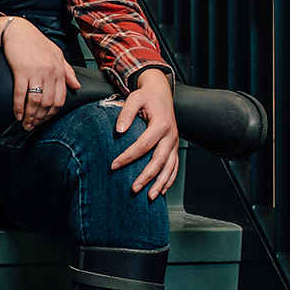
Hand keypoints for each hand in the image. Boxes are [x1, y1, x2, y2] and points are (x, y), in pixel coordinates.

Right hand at [0, 17, 81, 129]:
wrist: (18, 30)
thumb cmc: (36, 43)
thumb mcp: (57, 55)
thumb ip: (67, 72)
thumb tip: (77, 86)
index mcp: (60, 70)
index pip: (60, 99)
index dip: (52, 114)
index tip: (44, 121)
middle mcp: (50, 72)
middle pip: (48, 103)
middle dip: (40, 119)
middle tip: (32, 127)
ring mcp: (36, 71)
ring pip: (35, 101)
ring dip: (30, 116)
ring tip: (25, 124)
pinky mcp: (21, 70)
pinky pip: (21, 93)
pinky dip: (19, 107)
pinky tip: (17, 114)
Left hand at [109, 68, 178, 198]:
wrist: (161, 93)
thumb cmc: (146, 97)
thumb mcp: (134, 98)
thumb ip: (126, 113)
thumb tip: (119, 130)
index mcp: (161, 124)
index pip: (143, 145)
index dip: (128, 157)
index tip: (114, 165)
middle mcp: (171, 135)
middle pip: (159, 160)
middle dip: (146, 176)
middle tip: (133, 188)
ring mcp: (174, 143)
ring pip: (170, 167)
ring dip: (161, 183)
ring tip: (150, 197)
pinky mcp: (174, 147)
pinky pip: (175, 166)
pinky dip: (169, 180)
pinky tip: (162, 190)